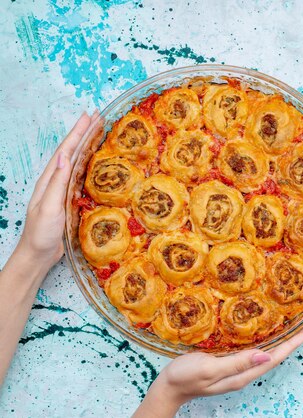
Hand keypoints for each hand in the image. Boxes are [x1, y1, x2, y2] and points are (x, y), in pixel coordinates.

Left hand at [17, 112, 93, 272]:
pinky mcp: (69, 199)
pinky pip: (81, 175)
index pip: (65, 150)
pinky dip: (89, 163)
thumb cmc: (41, 233)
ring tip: (98, 132)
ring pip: (77, 161)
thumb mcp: (49, 207)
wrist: (37, 254)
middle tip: (97, 117)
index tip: (90, 117)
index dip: (78, 133)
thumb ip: (56, 183)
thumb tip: (64, 157)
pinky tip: (96, 162)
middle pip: (71, 151)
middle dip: (83, 133)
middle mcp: (55, 181)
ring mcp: (62, 189)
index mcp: (49, 180)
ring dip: (87, 145)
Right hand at [134, 327, 302, 417]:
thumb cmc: (186, 377)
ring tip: (294, 326)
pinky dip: (264, 339)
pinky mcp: (228, 361)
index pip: (273, 359)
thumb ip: (237, 363)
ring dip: (280, 340)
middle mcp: (243, 372)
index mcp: (242, 375)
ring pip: (265, 352)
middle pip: (273, 355)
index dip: (291, 345)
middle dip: (291, 341)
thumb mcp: (210, 368)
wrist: (168, 387)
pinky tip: (266, 331)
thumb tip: (265, 356)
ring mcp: (236, 367)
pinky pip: (252, 350)